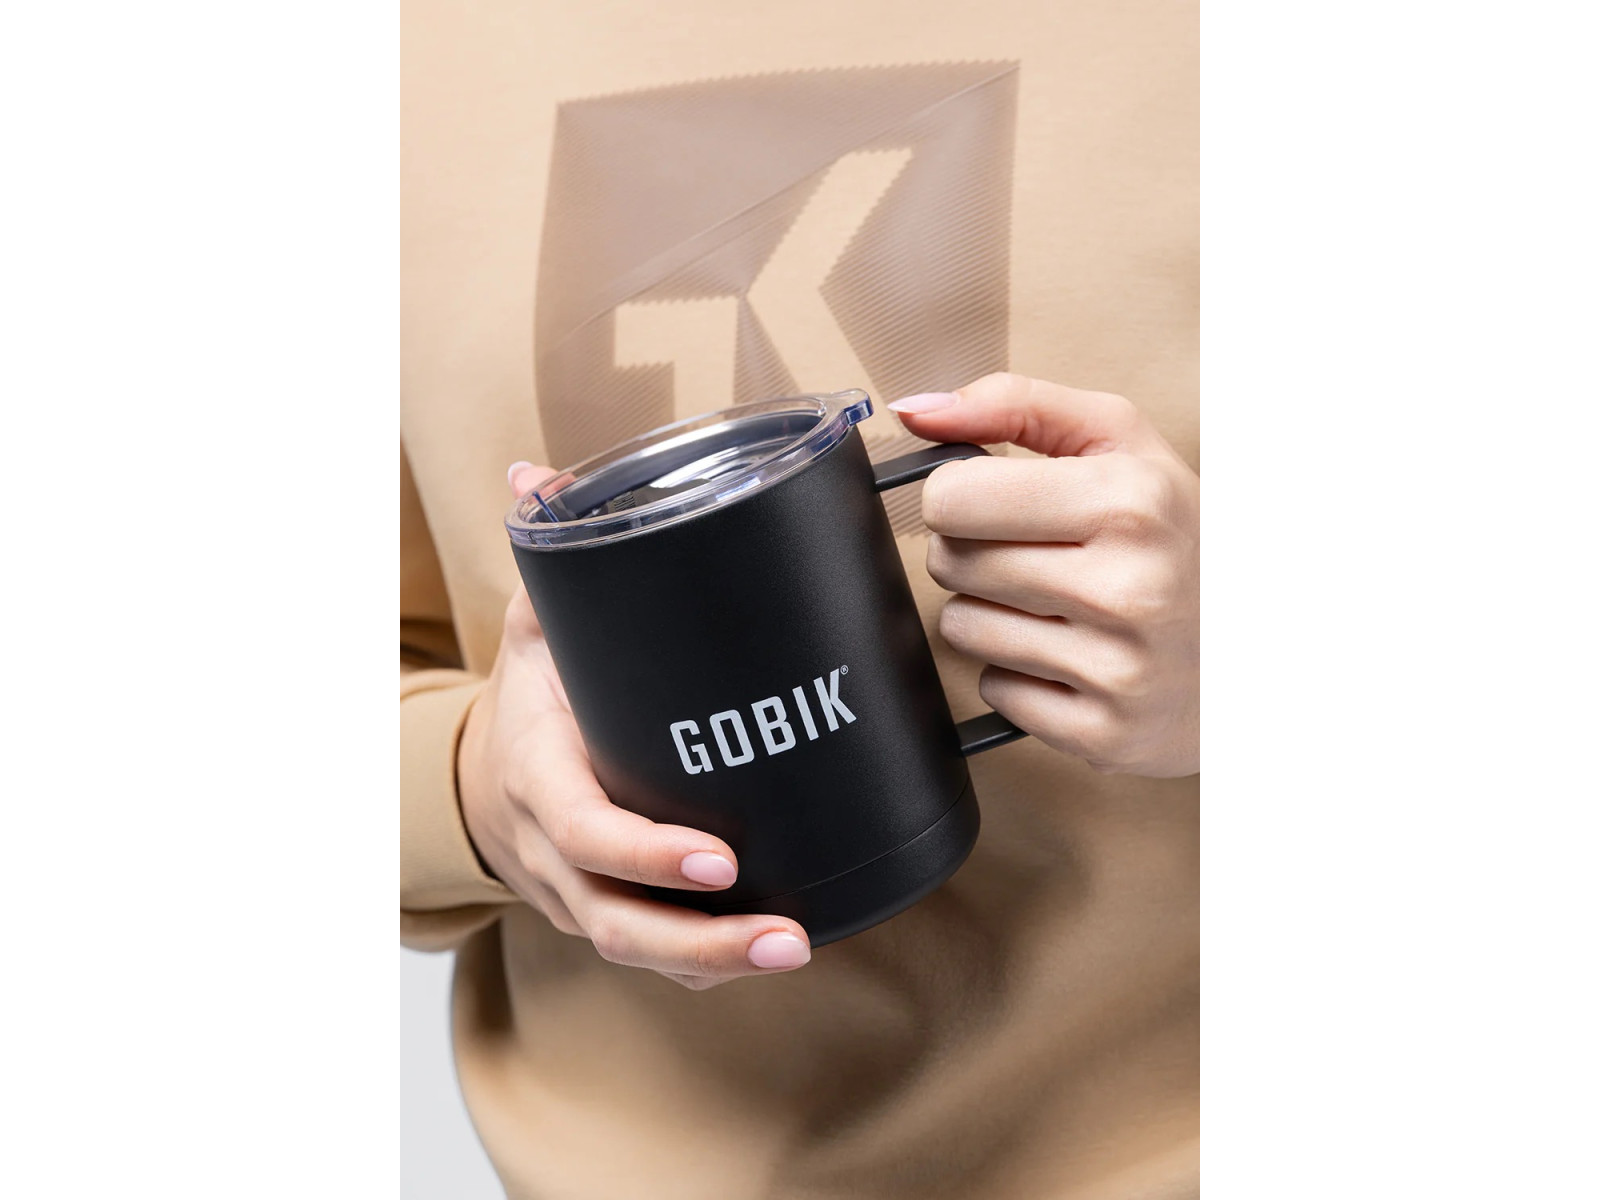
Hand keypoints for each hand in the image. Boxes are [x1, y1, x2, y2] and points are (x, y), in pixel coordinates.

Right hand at [455, 462, 812, 988]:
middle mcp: (556, 854)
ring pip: (641, 952)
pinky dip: (709, 964)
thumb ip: (550, 556)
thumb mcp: (532, 624)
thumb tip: (535, 474)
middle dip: (704, 942)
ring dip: (719, 963)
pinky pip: (657, 955)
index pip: (585, 832)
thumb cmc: (531, 695)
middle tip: (790, 936)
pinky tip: (781, 946)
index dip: (646, 856)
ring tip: (801, 946)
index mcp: (541, 778)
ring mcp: (581, 894)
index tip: (720, 861)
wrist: (488, 773)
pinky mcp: (612, 911)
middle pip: (619, 923)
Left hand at [891, 374, 1198, 776]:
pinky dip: (1019, 675)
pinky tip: (1072, 656)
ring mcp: (1116, 668)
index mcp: (1127, 501)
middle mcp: (1125, 587)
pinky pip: (994, 690)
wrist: (1262, 649)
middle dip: (976, 552)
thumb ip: (1014, 405)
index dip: (961, 495)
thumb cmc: (1177, 534)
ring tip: (1059, 605)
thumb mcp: (1120, 443)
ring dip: (992, 614)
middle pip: (951, 561)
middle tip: (1038, 553)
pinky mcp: (1103, 732)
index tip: (995, 501)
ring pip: (962, 628)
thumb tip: (914, 411)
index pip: (952, 497)